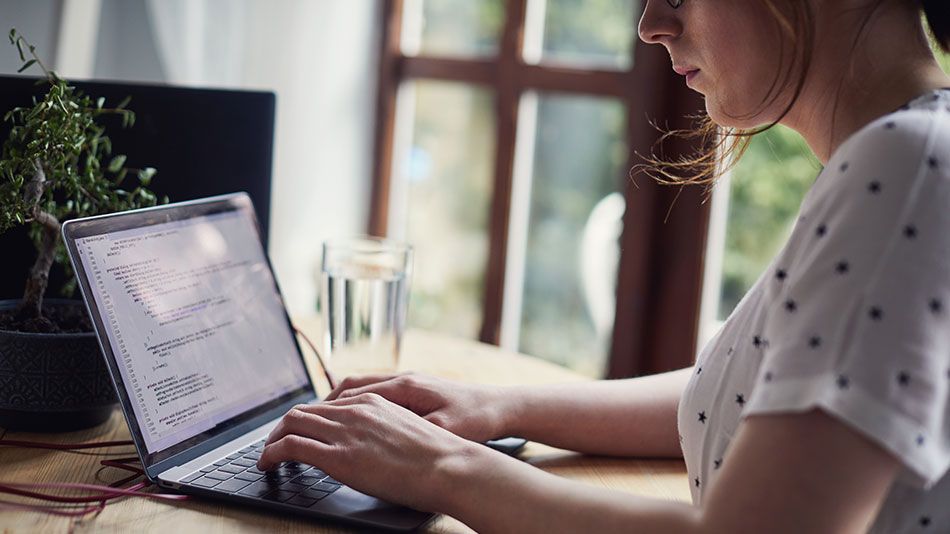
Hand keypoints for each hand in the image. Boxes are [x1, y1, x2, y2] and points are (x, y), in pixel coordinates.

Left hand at [256, 393, 487, 510]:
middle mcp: (355, 409)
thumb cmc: (438, 456)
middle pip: (304, 410)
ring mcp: (346, 431)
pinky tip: (268, 464)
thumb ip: (384, 431)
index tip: (299, 431)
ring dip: (273, 439)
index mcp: (373, 401)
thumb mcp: (407, 431)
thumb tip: (374, 446)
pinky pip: (291, 446)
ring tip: (267, 455)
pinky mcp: (339, 456)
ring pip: (292, 424)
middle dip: (284, 427)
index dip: (307, 418)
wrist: (450, 465)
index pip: (327, 404)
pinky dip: (272, 453)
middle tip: (275, 443)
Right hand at [325, 373, 510, 442]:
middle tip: (304, 423)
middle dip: (325, 404)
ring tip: (321, 423)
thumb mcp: (442, 429)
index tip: (307, 422)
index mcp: (406, 386)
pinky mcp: (415, 390)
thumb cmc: (474, 419)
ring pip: (362, 388)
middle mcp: (403, 379)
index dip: (328, 407)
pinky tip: (354, 422)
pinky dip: (359, 405)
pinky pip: (377, 394)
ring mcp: (408, 382)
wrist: (500, 407)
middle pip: (351, 386)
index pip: (354, 391)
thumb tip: (376, 435)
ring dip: (341, 404)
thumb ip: (410, 430)